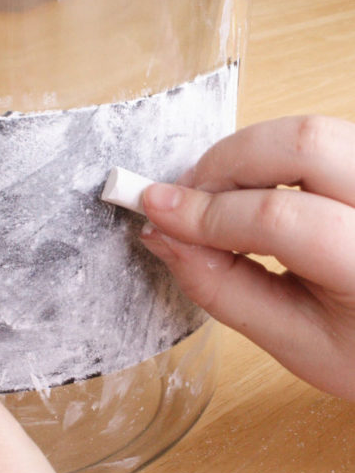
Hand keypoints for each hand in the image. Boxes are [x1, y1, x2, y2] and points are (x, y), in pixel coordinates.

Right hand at [140, 116, 354, 400]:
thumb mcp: (293, 343)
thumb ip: (221, 288)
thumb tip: (163, 236)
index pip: (280, 220)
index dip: (207, 213)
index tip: (156, 211)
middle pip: (305, 143)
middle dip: (226, 163)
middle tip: (186, 197)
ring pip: (310, 130)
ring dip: (244, 155)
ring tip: (214, 198)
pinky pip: (316, 140)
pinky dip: (266, 158)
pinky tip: (249, 193)